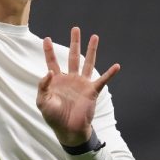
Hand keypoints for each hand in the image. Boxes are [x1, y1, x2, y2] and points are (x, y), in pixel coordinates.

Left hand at [36, 27, 119, 146]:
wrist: (68, 130)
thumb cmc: (53, 117)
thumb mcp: (42, 101)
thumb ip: (43, 86)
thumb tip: (49, 72)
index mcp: (57, 80)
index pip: (52, 61)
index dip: (49, 50)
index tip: (46, 38)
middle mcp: (70, 78)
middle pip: (73, 56)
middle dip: (74, 42)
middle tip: (76, 29)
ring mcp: (82, 83)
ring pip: (88, 63)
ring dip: (92, 50)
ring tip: (95, 37)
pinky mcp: (92, 91)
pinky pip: (102, 80)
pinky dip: (109, 73)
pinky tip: (116, 66)